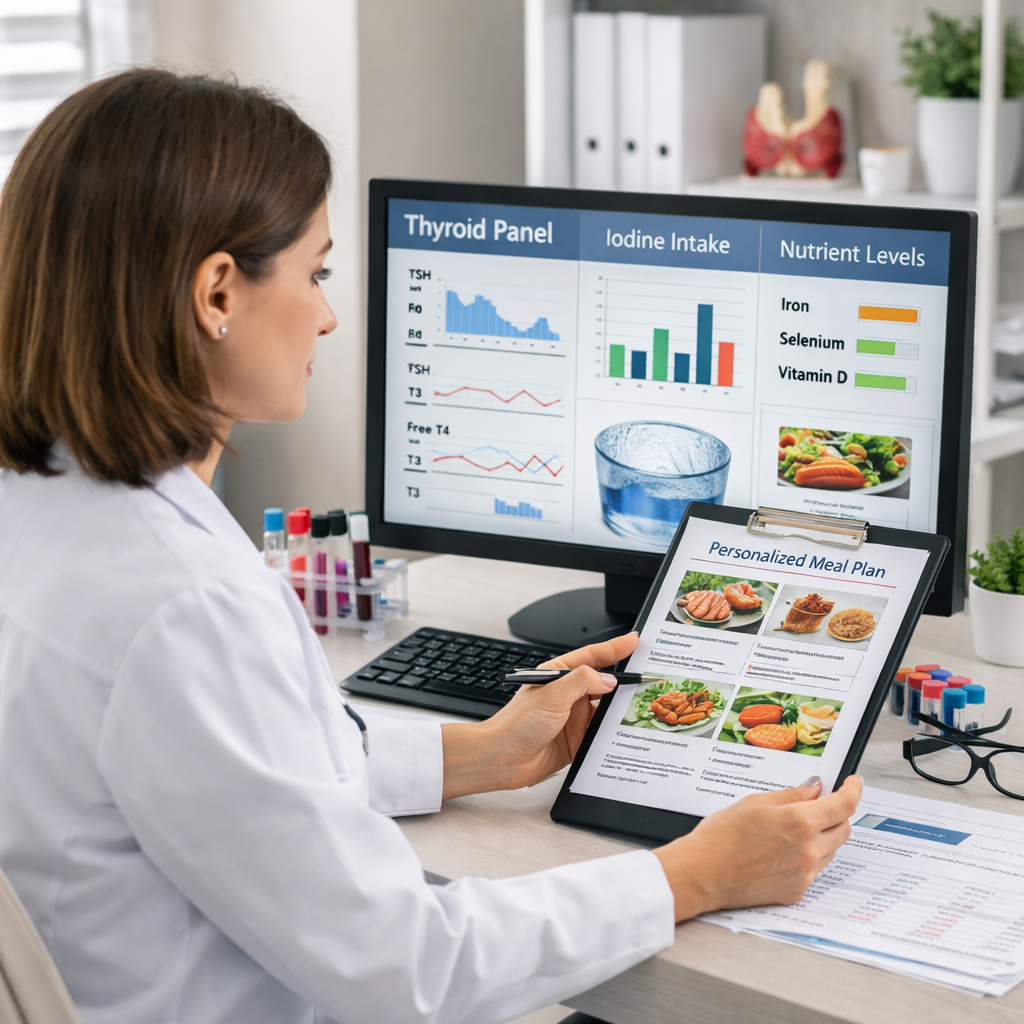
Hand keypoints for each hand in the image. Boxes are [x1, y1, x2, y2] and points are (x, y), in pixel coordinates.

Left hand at [441, 632, 638, 799]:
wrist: (502, 760)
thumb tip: (608, 679)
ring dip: (621, 709)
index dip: (615, 648)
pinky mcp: (577, 740)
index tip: (636, 641)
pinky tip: (626, 732)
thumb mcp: (552, 695)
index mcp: (559, 675)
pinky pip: (601, 734)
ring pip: (606, 709)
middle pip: (603, 683)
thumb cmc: (515, 724)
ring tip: (642, 704)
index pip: (592, 657)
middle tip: (648, 675)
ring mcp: (573, 718)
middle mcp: (568, 695)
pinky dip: (614, 733)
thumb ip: (582, 682)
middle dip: (625, 680)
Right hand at [653, 774, 862, 921]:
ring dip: (823, 835)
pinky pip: (814, 869)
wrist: (703, 873)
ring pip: (831, 850)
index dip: (853, 790)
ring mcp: (805, 874)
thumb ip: (791, 795)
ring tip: (792, 829)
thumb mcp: (755, 802)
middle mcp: (809, 851)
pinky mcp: (796, 891)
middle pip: (843, 828)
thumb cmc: (720, 837)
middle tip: (822, 803)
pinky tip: (782, 850)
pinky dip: (808, 855)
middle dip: (838, 813)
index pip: (844, 805)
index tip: (853, 783)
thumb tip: (814, 789)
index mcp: (800, 823)